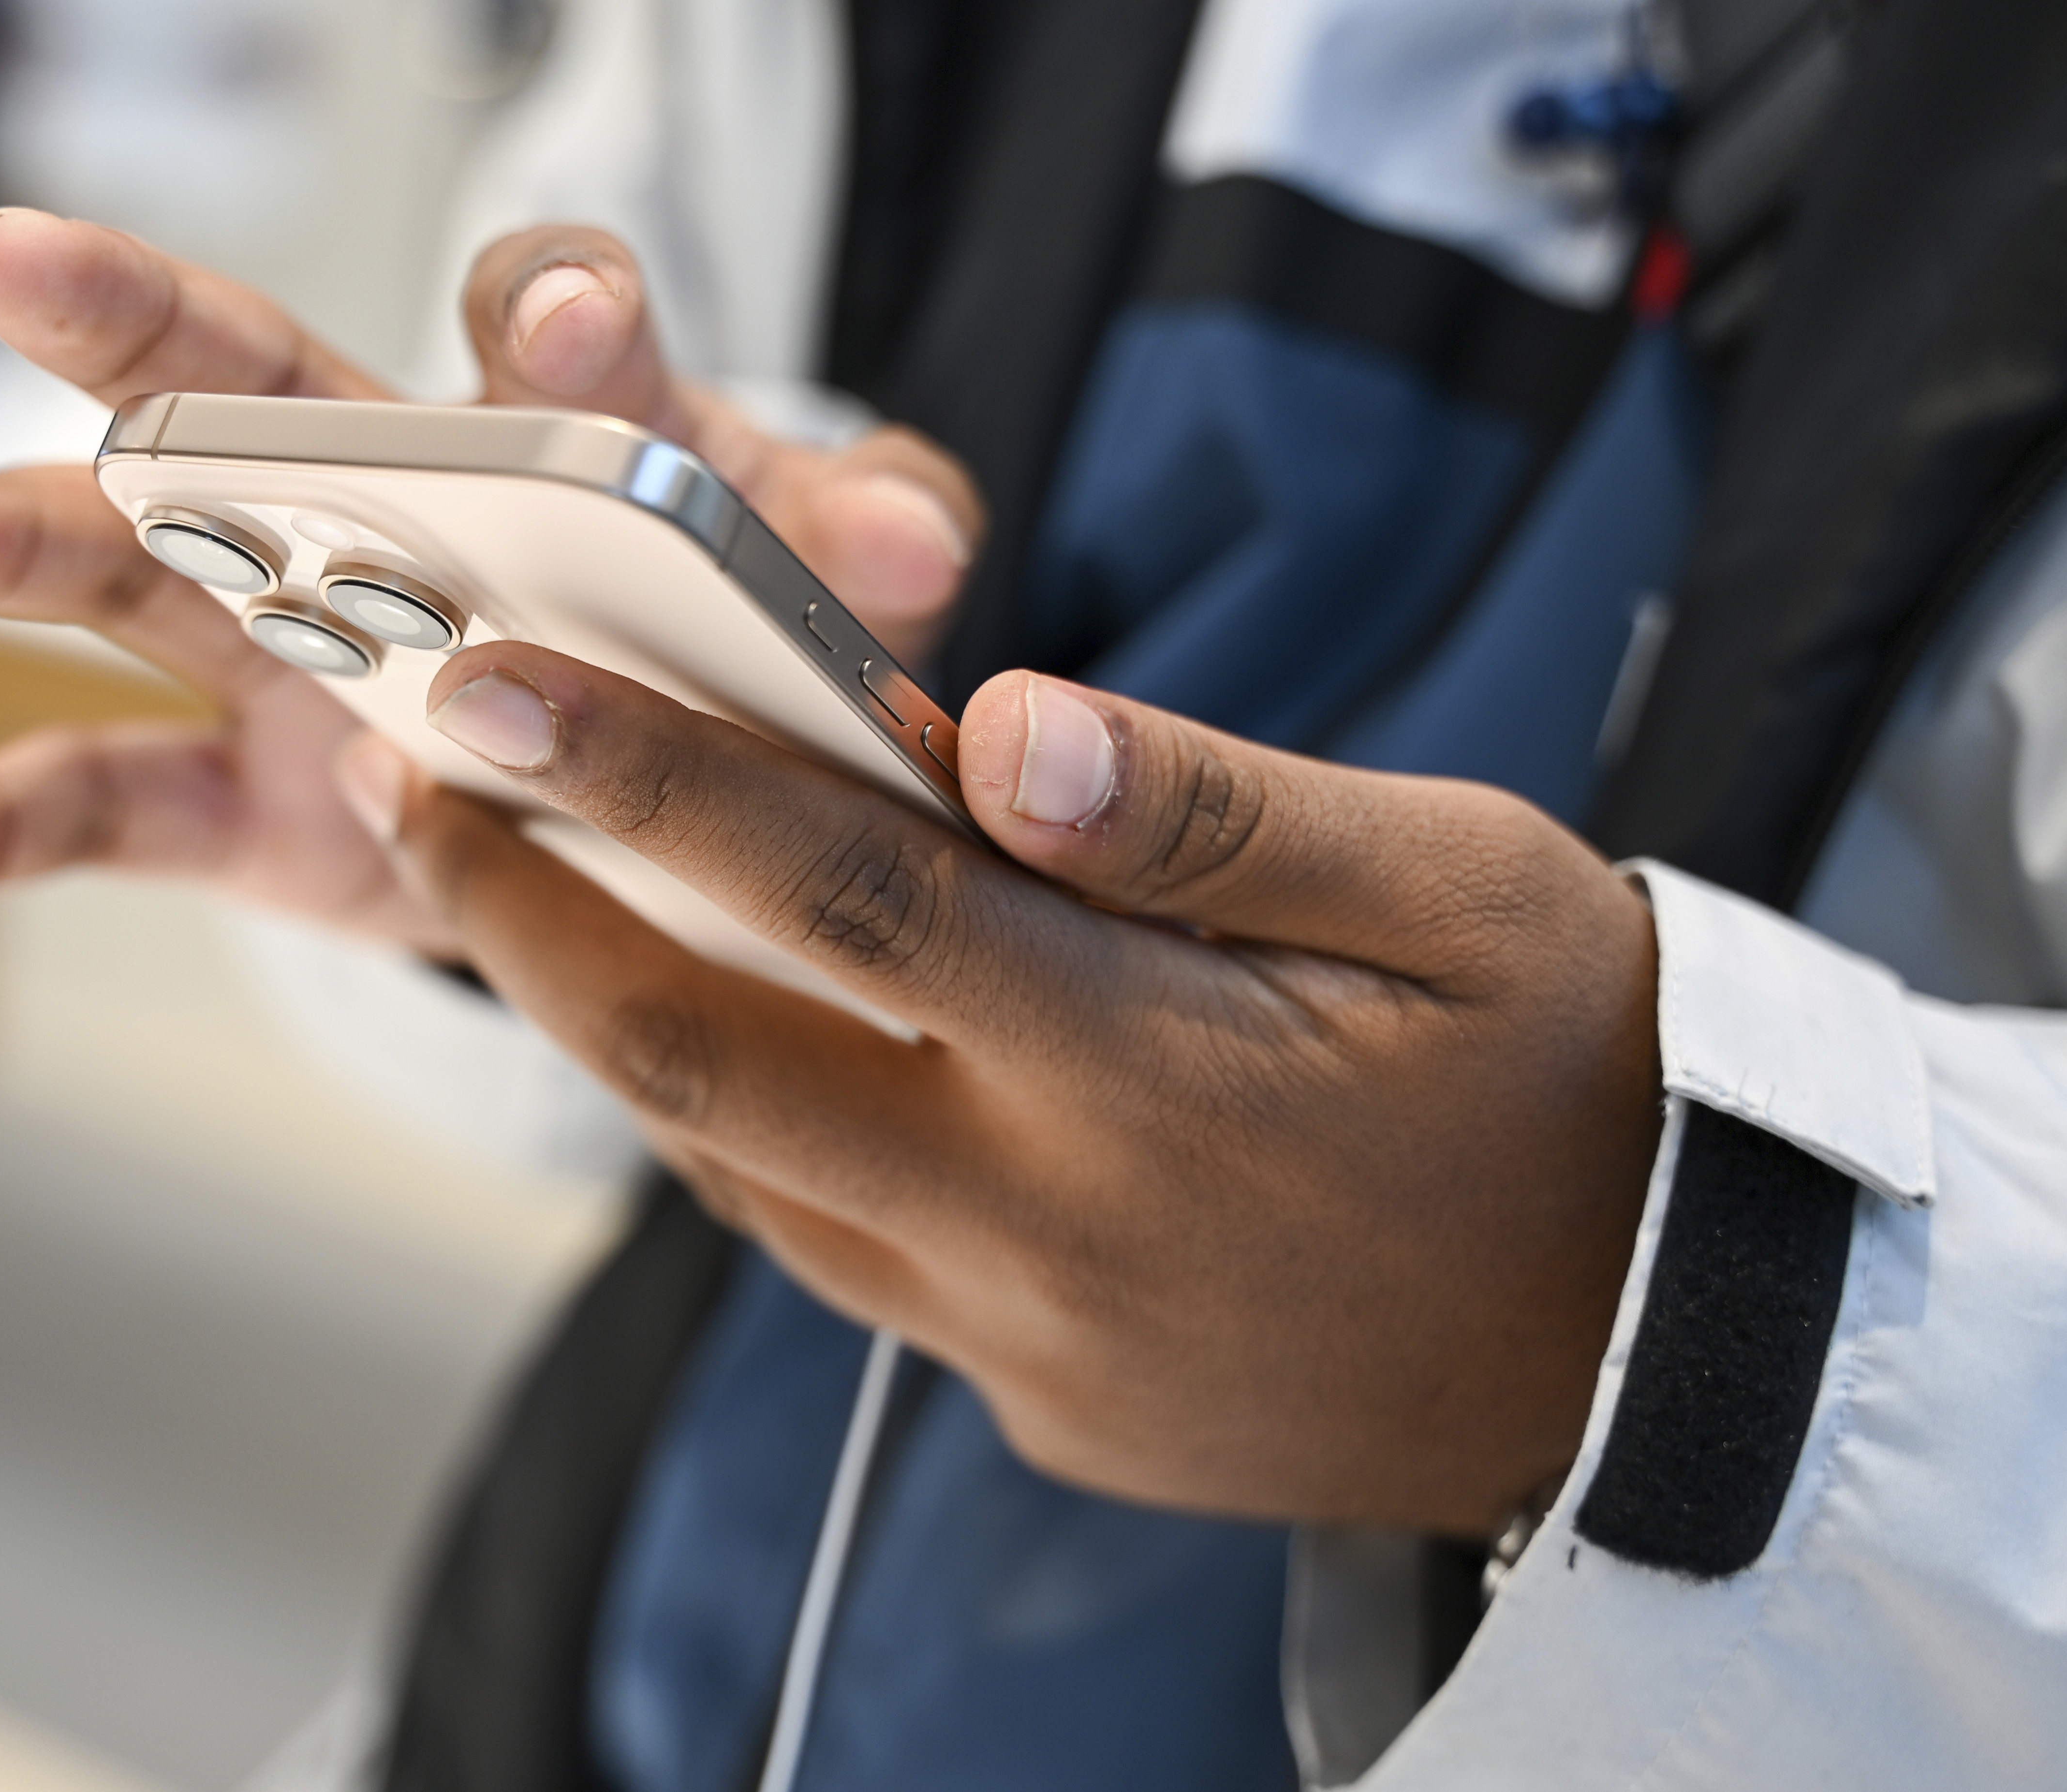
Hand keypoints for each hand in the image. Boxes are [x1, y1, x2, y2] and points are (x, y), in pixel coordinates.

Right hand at [0, 213, 979, 942]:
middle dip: (151, 329)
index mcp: (543, 430)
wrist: (673, 800)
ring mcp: (290, 654)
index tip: (571, 329)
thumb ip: (862, 542)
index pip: (540, 323)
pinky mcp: (251, 801)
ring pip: (139, 573)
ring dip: (16, 544)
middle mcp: (381, 508)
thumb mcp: (827, 588)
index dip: (554, 320)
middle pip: (257, 392)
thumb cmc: (747, 647)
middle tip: (21, 260)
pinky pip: (103, 804)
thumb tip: (909, 550)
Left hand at [332, 649, 1662, 1532]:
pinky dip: (763, 1140)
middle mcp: (1060, 1229)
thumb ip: (1215, 812)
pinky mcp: (1045, 1404)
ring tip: (538, 889)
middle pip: (717, 1067)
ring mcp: (1036, 1346)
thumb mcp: (1461, 888)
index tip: (492, 686)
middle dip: (537, 923)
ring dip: (624, 1033)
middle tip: (431, 787)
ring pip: (754, 1175)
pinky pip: (845, 1260)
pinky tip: (730, 1040)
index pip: (849, 894)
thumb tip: (1012, 727)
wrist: (1660, 1339)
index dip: (651, 778)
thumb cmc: (1575, 1075)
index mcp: (1159, 1073)